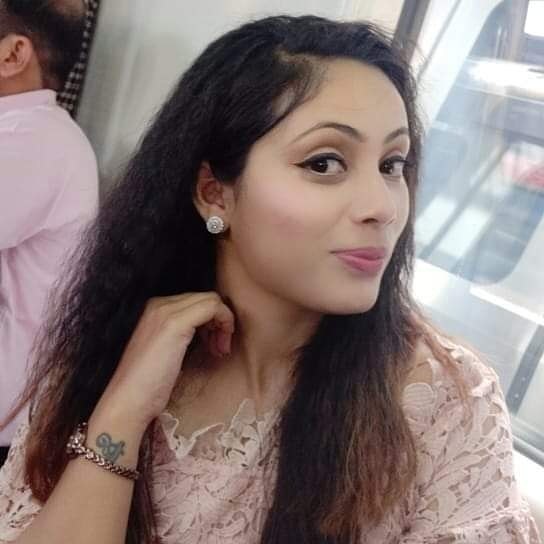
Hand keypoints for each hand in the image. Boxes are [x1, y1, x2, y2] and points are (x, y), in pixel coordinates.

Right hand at [93, 292, 234, 432]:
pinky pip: (212, 307)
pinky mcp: (174, 323)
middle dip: (220, 322)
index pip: (195, 300)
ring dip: (224, 324)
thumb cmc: (147, 386)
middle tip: (219, 349)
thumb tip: (208, 329)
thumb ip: (181, 333)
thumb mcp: (166, 350)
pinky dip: (225, 324)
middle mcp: (157, 304)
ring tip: (219, 351)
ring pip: (212, 300)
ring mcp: (164, 311)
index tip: (214, 346)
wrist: (127, 403)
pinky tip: (218, 349)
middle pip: (205, 298)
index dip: (211, 321)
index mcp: (153, 308)